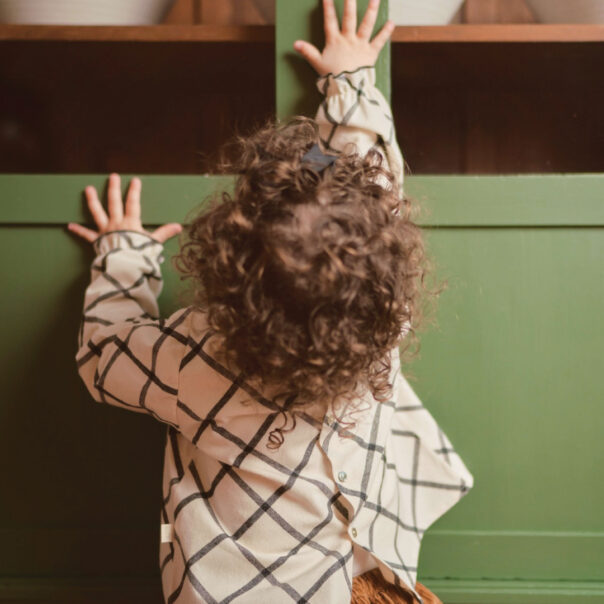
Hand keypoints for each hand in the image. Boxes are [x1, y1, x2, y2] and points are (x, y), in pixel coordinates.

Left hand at [67, 173, 182, 244]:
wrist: (124, 266)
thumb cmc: (140, 255)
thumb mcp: (154, 243)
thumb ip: (164, 233)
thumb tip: (178, 227)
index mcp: (131, 223)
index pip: (133, 203)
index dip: (134, 191)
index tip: (135, 180)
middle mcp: (116, 223)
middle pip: (114, 202)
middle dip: (113, 188)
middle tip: (112, 176)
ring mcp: (105, 231)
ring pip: (97, 212)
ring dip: (92, 201)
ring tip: (87, 189)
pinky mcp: (97, 241)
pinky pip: (87, 235)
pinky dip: (78, 231)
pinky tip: (70, 226)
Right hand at [293, 0, 394, 76]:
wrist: (347, 88)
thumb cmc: (332, 77)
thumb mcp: (317, 64)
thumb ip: (308, 52)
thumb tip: (295, 43)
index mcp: (335, 41)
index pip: (329, 20)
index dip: (328, 7)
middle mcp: (349, 40)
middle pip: (349, 17)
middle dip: (350, 3)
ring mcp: (361, 45)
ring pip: (366, 25)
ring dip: (372, 10)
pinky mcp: (370, 53)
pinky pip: (379, 41)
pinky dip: (386, 32)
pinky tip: (391, 22)